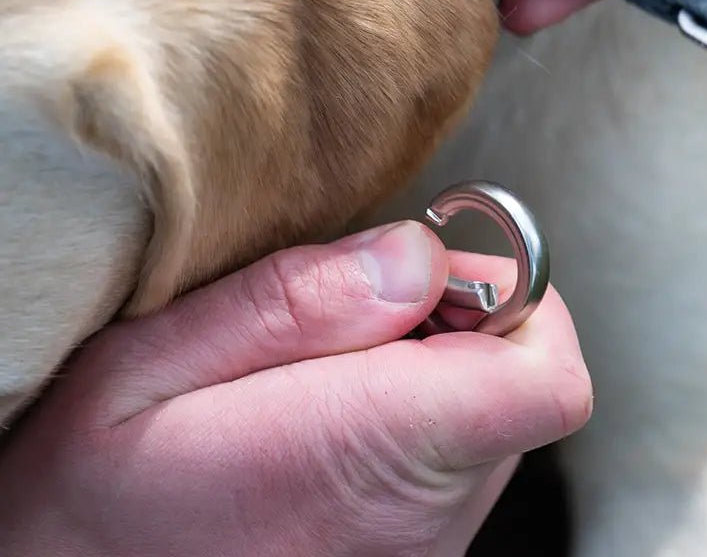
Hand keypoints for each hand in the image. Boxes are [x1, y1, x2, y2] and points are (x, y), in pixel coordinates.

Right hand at [0, 222, 591, 556]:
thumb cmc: (89, 498)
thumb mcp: (148, 366)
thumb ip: (297, 301)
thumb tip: (419, 251)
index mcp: (367, 456)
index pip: (544, 377)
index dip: (515, 290)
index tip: (437, 258)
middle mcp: (421, 519)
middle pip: (519, 373)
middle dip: (458, 310)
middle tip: (353, 304)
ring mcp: (423, 548)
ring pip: (489, 410)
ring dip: (432, 360)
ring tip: (323, 365)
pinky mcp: (412, 553)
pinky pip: (456, 456)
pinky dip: (414, 409)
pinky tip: (328, 414)